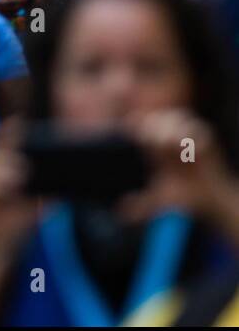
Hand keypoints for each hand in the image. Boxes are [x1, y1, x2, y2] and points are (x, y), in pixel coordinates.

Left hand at [119, 111, 236, 224]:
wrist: (210, 202)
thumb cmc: (184, 199)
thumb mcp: (159, 201)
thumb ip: (140, 205)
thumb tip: (119, 213)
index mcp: (155, 148)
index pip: (142, 125)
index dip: (137, 125)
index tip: (137, 135)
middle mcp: (171, 139)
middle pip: (156, 119)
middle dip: (154, 127)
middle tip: (156, 143)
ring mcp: (190, 138)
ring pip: (177, 118)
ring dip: (172, 130)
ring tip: (171, 145)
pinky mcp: (207, 141)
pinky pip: (198, 129)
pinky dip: (192, 136)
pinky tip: (190, 148)